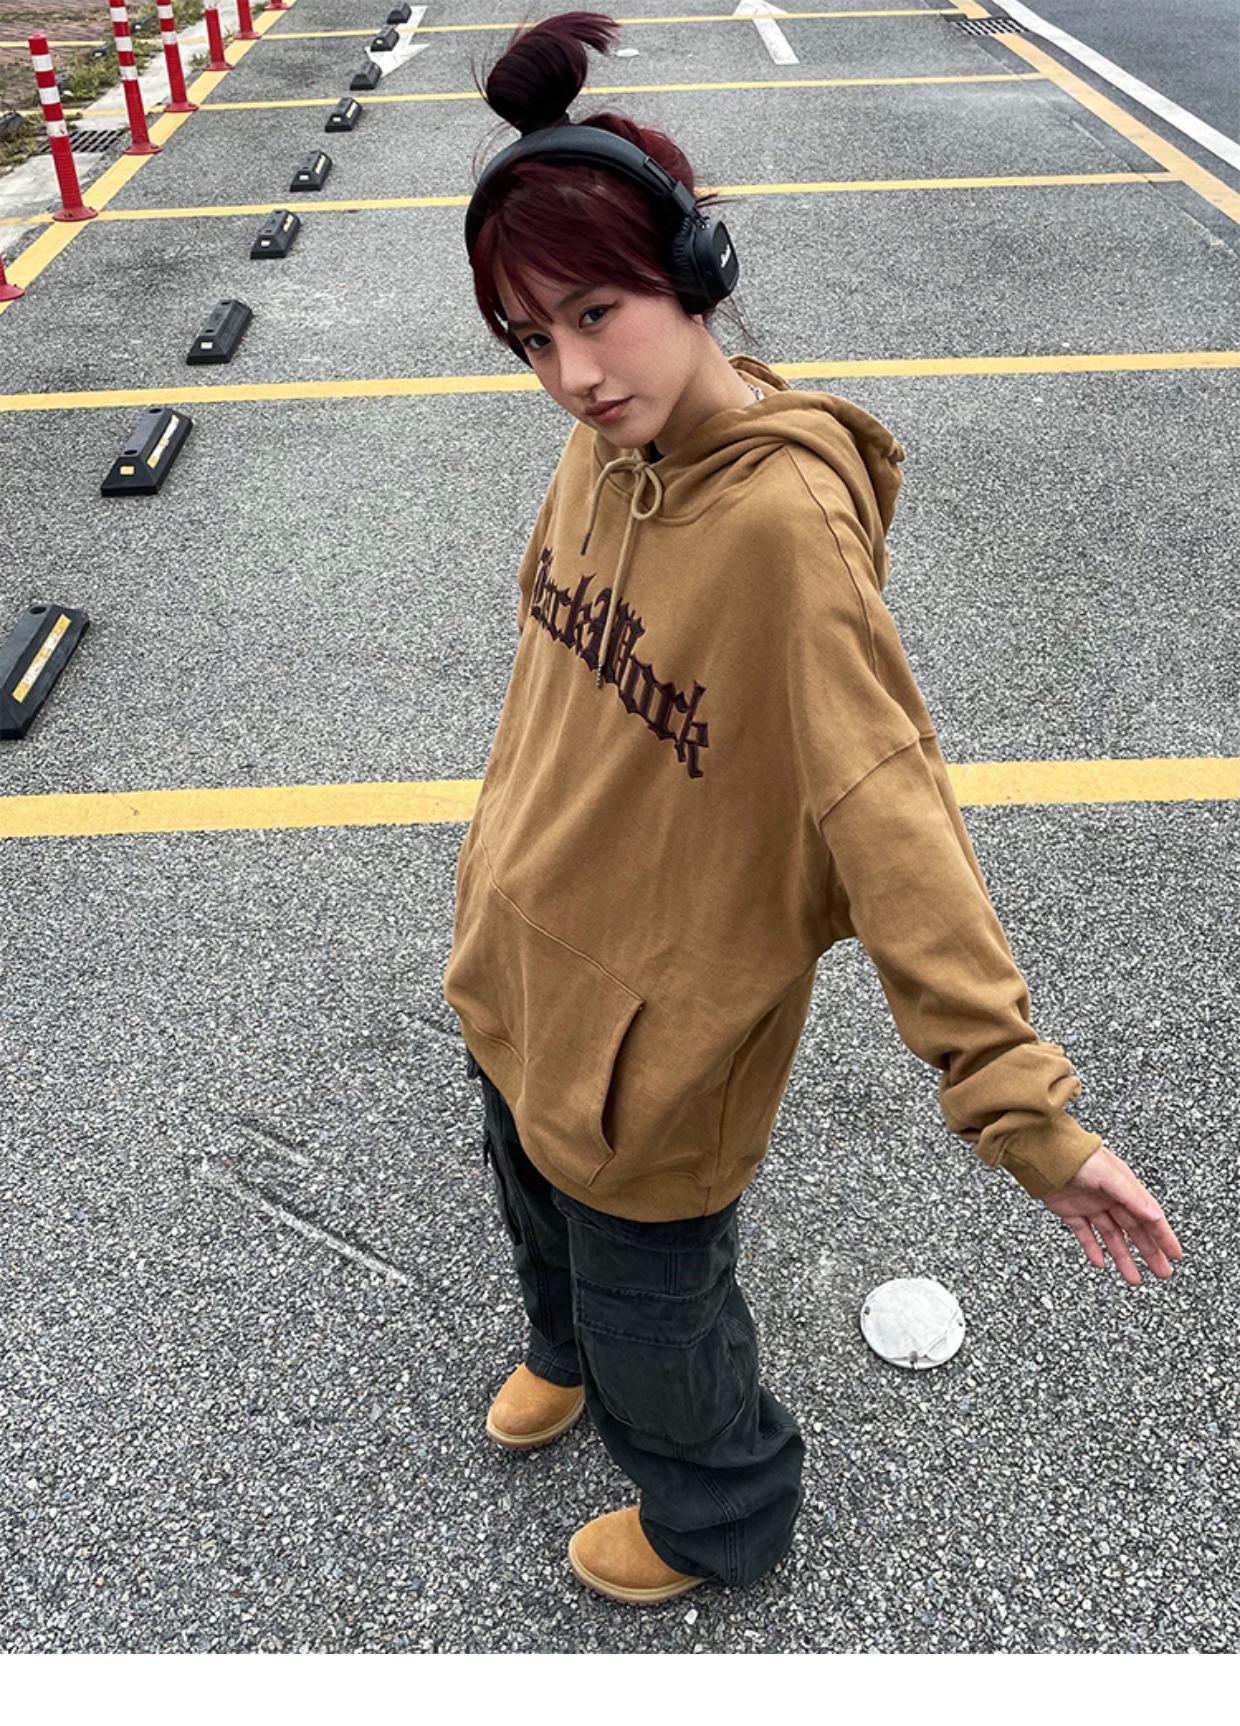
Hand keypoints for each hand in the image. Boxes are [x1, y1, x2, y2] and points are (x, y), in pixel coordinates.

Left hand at [1042, 1144, 1182, 1285]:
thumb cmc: (1077, 1156)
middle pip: (1134, 1230)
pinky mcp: (1070, 1211)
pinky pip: (1084, 1234)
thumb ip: (1131, 1196)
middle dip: (1149, 1252)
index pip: (1149, 1216)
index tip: (1175, 1254)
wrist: (1043, 1153)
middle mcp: (1110, 1197)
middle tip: (1162, 1272)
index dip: (1163, 1236)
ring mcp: (1090, 1205)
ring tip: (1134, 1278)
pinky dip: (1092, 1249)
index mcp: (1124, 1187)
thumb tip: (1154, 1215)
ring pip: (1111, 1236)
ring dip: (1123, 1257)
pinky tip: (1100, 1263)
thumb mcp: (1108, 1175)